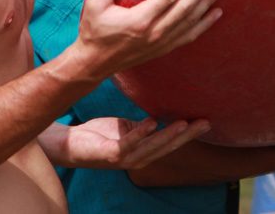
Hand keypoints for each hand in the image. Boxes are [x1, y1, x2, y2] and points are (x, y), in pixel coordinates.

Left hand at [63, 117, 211, 169]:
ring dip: (168, 136)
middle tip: (205, 123)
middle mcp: (137, 158)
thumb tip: (160, 114)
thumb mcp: (126, 127)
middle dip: (187, 136)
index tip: (206, 120)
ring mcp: (123, 159)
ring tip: (184, 123)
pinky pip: (128, 144)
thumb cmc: (98, 135)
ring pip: (151, 148)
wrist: (68, 144)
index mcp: (143, 151)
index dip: (188, 133)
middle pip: (166, 147)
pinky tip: (151, 121)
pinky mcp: (109, 155)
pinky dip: (140, 134)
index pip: (170, 142)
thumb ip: (142, 125)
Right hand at [78, 0, 224, 76]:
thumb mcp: (95, 4)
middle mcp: (155, 32)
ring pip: (191, 21)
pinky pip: (189, 36)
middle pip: (185, 8)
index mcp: (140, 20)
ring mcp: (162, 42)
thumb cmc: (94, 31)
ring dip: (207, 3)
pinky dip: (205, 24)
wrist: (94, 64)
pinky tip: (216, 13)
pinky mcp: (164, 49)